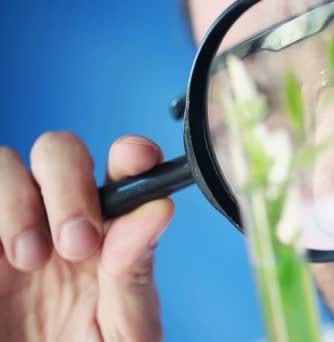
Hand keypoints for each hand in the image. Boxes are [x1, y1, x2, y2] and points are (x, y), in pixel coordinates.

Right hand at [0, 133, 173, 341]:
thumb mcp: (123, 329)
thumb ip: (135, 272)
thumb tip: (158, 209)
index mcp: (108, 233)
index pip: (124, 169)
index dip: (131, 153)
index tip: (137, 159)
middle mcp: (59, 218)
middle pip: (61, 151)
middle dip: (70, 185)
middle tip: (77, 244)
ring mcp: (11, 226)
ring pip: (8, 162)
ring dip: (19, 201)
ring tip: (29, 260)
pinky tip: (1, 258)